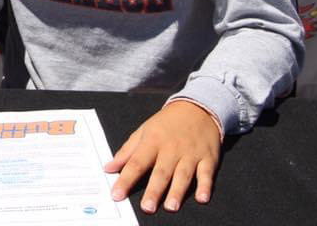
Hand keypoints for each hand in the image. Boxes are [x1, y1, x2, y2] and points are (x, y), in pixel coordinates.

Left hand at [105, 100, 220, 213]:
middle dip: (153, 190)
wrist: (197, 108)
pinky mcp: (207, 158)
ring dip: (177, 191)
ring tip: (171, 207)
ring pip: (183, 175)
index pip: (136, 163)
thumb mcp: (143, 131)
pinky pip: (207, 174)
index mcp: (152, 142)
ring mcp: (190, 154)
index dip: (126, 180)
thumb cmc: (166, 123)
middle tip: (146, 208)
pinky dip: (206, 186)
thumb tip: (108, 168)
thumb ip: (126, 151)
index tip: (116, 195)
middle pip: (161, 172)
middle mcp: (171, 149)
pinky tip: (202, 198)